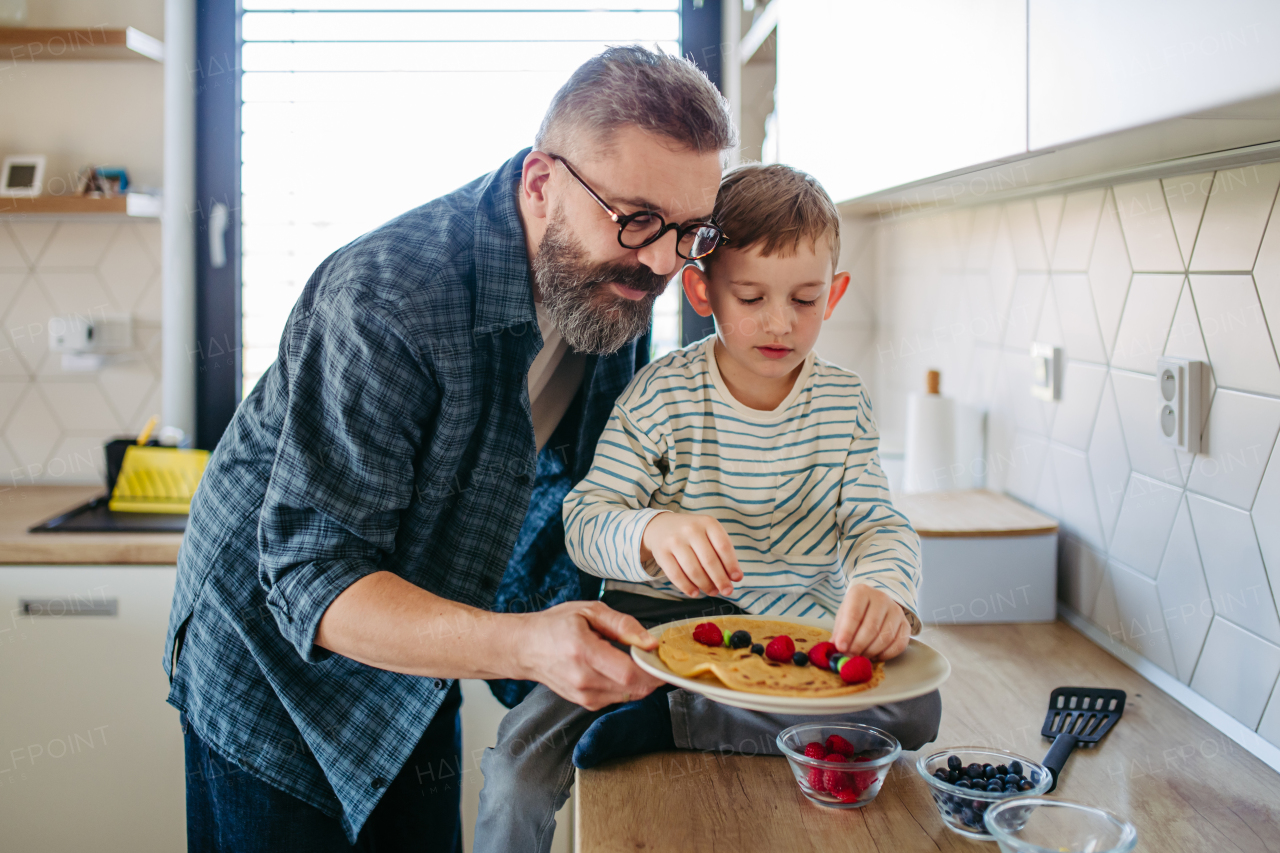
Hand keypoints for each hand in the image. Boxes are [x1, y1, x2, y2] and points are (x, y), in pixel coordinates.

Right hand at [514, 601, 663, 710]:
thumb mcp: (589, 611)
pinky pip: (618, 698)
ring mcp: (583, 695)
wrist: (526, 648)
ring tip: (635, 660)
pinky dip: (627, 685)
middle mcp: (582, 679)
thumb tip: (650, 641)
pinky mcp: (585, 703)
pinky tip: (619, 669)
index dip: (652, 669)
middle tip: (654, 657)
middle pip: (633, 688)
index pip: (629, 673)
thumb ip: (623, 625)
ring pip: (629, 695)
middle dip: (652, 675)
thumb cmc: (555, 625)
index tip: (663, 658)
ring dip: (641, 681)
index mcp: (583, 652)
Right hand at [640, 512, 741, 596]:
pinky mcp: (661, 553)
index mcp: (707, 523)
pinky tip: (695, 592)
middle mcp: (691, 530)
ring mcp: (674, 541)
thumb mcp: (709, 533)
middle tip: (727, 591)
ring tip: (712, 591)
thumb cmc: (692, 534)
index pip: (723, 546)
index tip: (737, 578)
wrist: (660, 526)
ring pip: (693, 570)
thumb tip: (735, 577)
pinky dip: (687, 587)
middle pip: (709, 560)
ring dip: (705, 585)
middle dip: (720, 580)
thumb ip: (722, 552)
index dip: (732, 565)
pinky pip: (676, 575)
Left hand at [832, 585, 910, 660]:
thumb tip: (835, 649)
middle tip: (850, 657)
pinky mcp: (906, 624)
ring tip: (861, 657)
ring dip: (871, 652)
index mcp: (861, 592)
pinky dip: (887, 654)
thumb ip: (839, 632)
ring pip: (886, 637)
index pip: (854, 615)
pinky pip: (899, 644)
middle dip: (859, 646)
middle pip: (871, 627)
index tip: (841, 648)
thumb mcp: (843, 616)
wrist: (876, 603)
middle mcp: (881, 598)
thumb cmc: (856, 611)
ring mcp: (896, 610)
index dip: (847, 633)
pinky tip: (876, 656)